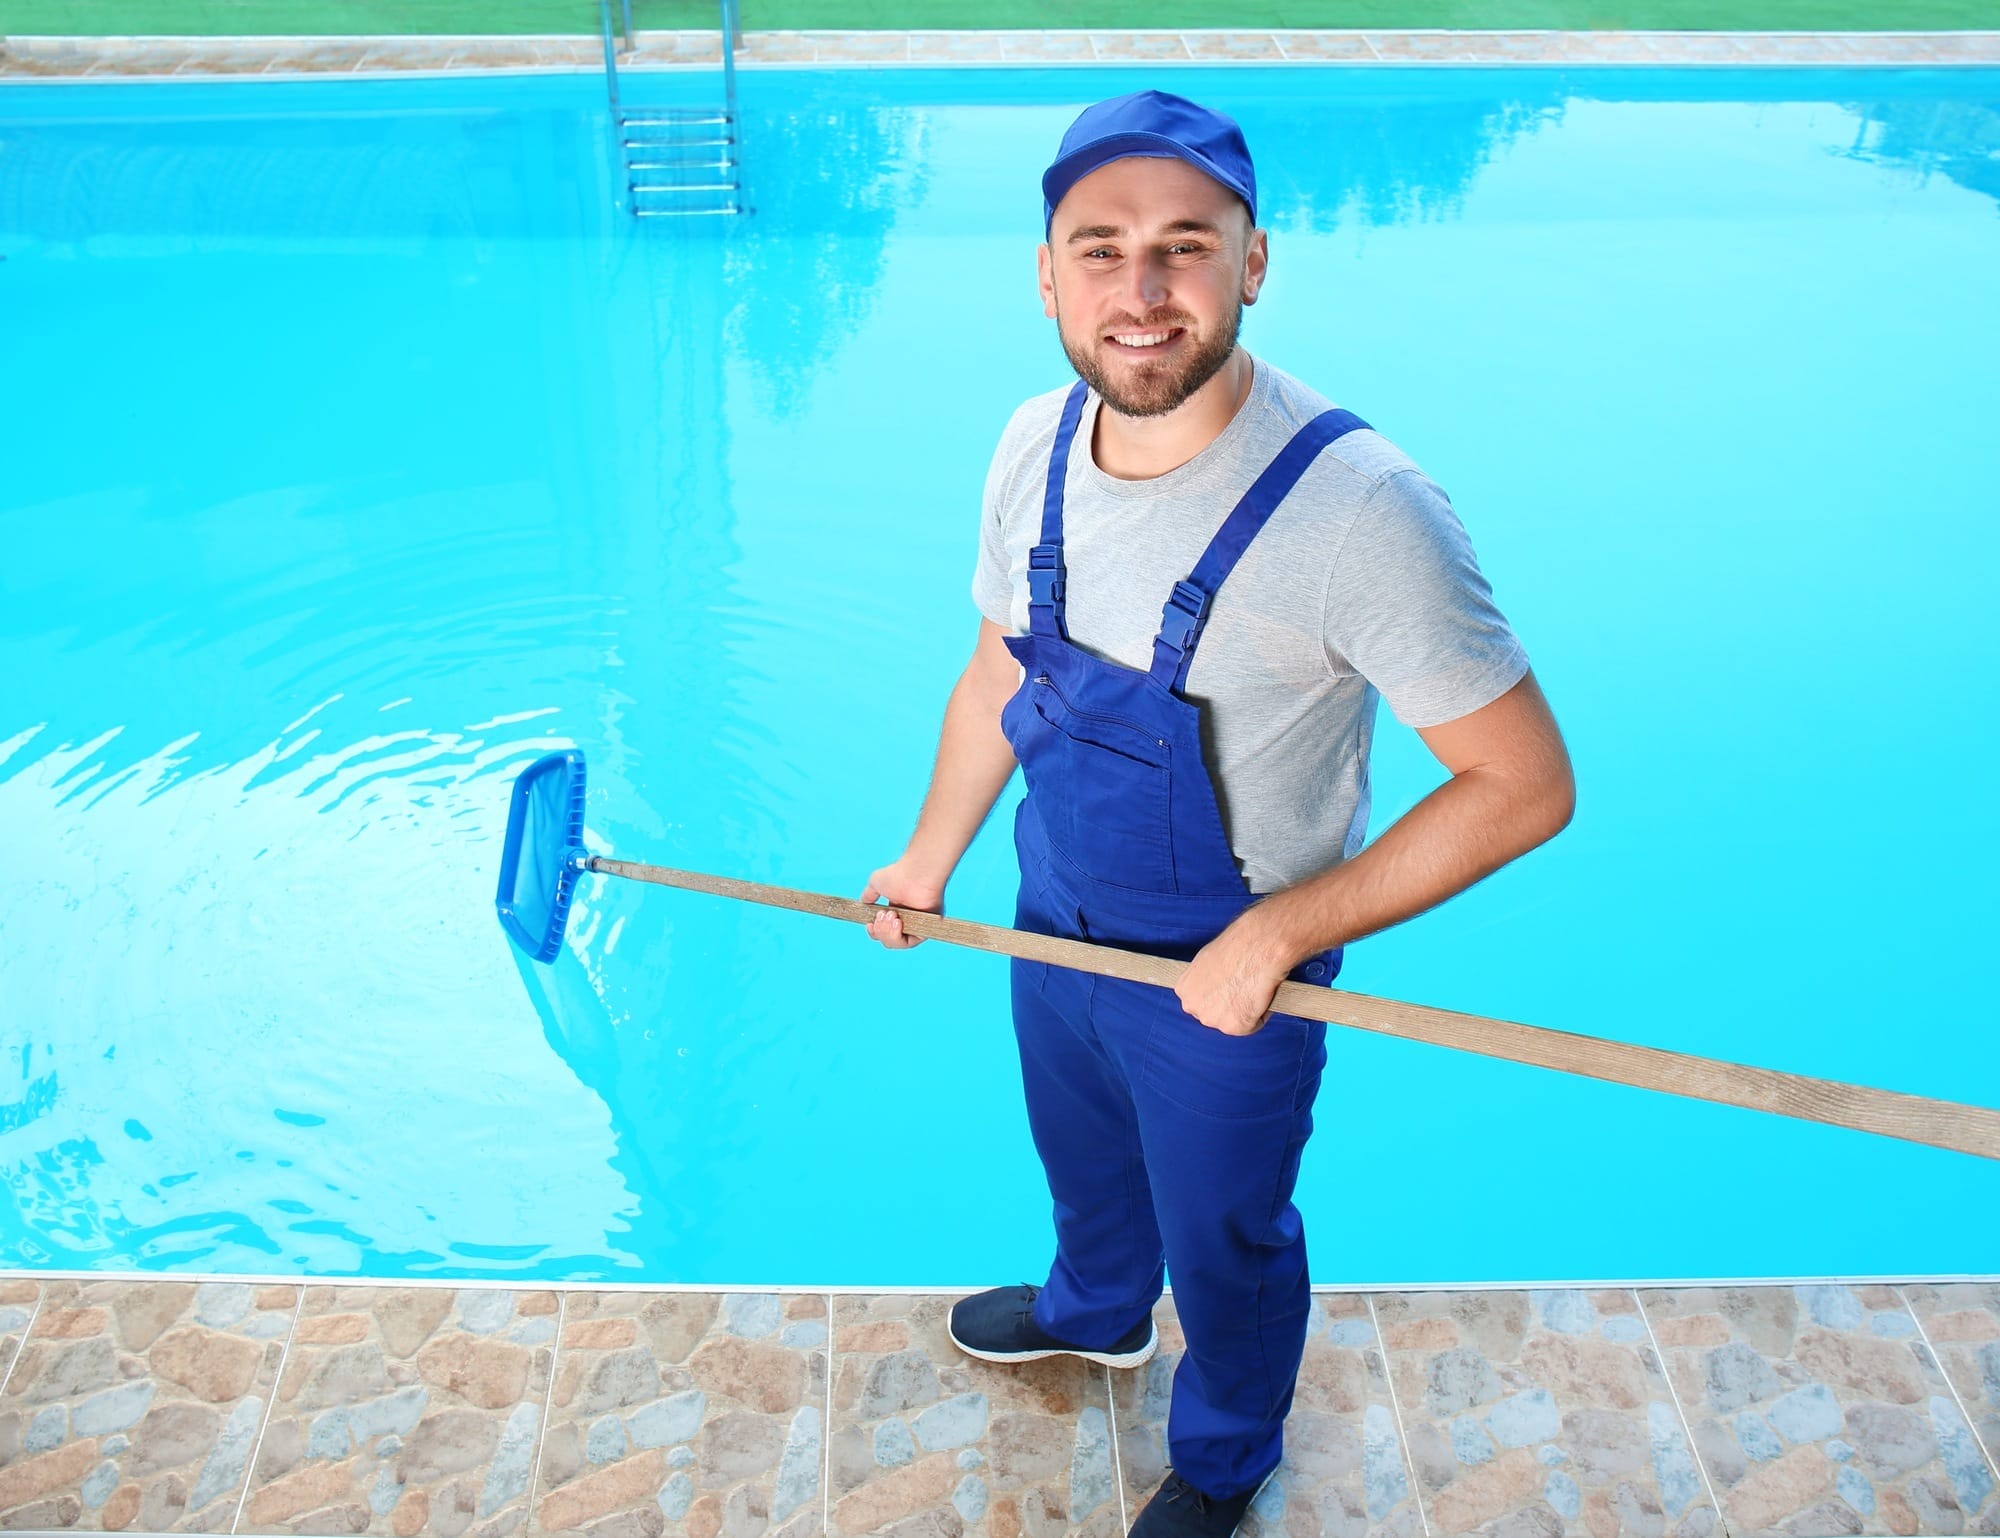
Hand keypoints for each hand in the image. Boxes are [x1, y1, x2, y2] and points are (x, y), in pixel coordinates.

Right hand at [860, 859, 945, 950]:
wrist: (915, 873)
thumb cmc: (899, 875)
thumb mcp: (875, 884)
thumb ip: (869, 896)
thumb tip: (864, 903)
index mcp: (896, 910)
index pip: (882, 930)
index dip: (874, 931)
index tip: (870, 924)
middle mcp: (907, 920)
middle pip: (887, 940)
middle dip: (880, 930)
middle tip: (884, 914)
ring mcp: (916, 925)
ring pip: (896, 943)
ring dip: (887, 932)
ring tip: (891, 915)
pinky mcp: (925, 930)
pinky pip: (908, 943)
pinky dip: (898, 936)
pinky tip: (897, 922)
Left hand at [1174, 919, 1292, 1035]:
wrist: (1256, 948)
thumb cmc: (1235, 947)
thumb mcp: (1206, 960)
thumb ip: (1204, 979)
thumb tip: (1213, 984)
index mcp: (1184, 990)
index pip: (1200, 1001)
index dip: (1217, 994)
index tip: (1227, 986)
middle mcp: (1193, 1007)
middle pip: (1213, 1014)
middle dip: (1227, 1005)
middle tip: (1242, 988)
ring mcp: (1213, 1019)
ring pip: (1232, 1021)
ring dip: (1243, 1011)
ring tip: (1251, 989)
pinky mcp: (1236, 1027)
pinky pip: (1252, 1025)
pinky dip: (1260, 1015)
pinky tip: (1260, 996)